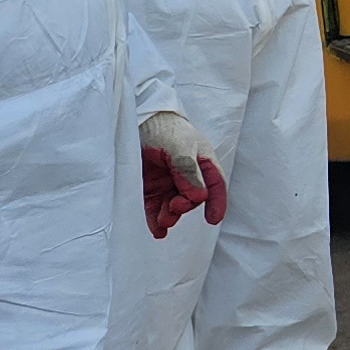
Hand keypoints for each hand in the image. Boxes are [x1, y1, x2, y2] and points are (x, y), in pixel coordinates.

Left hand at [140, 111, 227, 238]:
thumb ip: (188, 169)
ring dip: (170, 217)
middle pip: (192, 199)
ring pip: (173, 207)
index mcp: (201, 162)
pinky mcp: (150, 189)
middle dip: (185, 207)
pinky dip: (155, 221)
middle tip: (174, 207)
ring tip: (163, 221)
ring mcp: (168, 183)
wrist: (133, 119)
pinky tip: (156, 230)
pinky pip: (154, 209)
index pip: (215, 185)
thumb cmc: (162, 126)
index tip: (213, 219)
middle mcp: (187, 175)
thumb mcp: (179, 144)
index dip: (217, 202)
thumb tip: (198, 196)